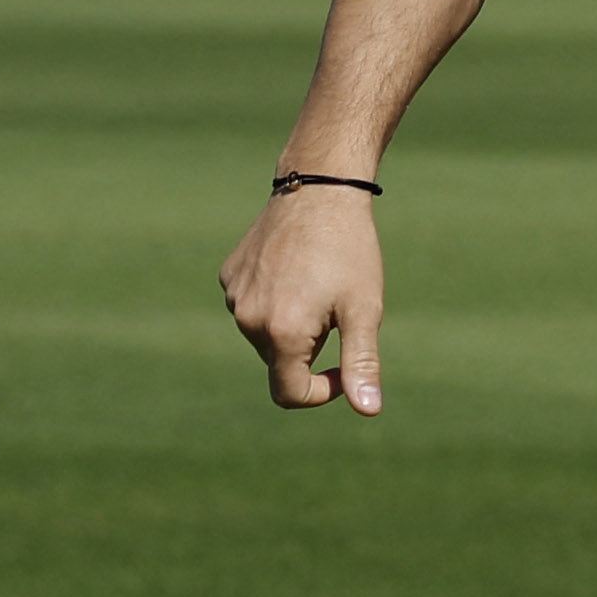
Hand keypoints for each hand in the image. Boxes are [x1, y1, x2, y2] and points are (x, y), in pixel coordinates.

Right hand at [221, 186, 385, 414]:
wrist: (321, 187)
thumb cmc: (350, 249)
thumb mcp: (364, 307)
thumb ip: (362, 361)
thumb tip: (368, 409)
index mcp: (282, 334)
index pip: (290, 393)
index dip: (322, 390)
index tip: (345, 366)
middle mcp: (248, 320)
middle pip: (280, 360)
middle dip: (311, 346)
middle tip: (337, 304)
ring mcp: (234, 296)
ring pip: (265, 331)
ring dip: (291, 321)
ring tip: (317, 280)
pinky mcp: (228, 275)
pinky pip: (252, 302)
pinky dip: (274, 296)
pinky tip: (295, 265)